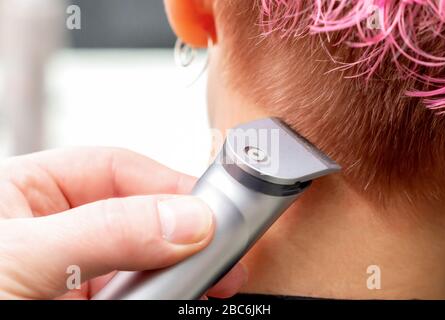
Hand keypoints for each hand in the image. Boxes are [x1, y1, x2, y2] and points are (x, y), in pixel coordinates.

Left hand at [0, 147, 246, 298]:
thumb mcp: (23, 257)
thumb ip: (107, 231)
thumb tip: (186, 219)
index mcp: (31, 193)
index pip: (115, 170)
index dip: (165, 183)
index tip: (206, 209)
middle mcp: (59, 229)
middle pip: (140, 214)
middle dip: (183, 231)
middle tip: (220, 253)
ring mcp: (76, 273)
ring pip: (145, 259)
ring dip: (180, 268)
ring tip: (211, 282)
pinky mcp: (88, 302)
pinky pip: (138, 292)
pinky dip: (166, 295)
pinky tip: (184, 296)